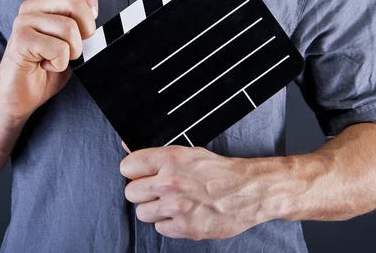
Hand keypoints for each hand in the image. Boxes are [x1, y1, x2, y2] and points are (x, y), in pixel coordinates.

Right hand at [0, 0, 97, 124]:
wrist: (20, 97)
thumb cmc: (46, 69)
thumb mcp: (71, 42)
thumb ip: (80, 24)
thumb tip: (95, 12)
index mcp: (45, 3)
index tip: (90, 20)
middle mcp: (32, 7)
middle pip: (75, 1)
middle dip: (86, 30)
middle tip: (74, 48)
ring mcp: (23, 22)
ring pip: (69, 27)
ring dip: (72, 52)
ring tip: (56, 59)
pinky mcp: (20, 40)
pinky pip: (58, 48)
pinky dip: (60, 63)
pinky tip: (46, 66)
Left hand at [120, 146, 290, 240]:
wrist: (248, 191)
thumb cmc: (219, 171)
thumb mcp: (188, 153)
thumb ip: (156, 155)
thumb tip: (126, 147)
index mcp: (170, 159)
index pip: (128, 167)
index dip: (133, 171)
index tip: (140, 174)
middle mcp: (171, 182)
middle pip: (131, 192)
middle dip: (143, 192)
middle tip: (158, 190)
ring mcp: (177, 207)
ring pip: (142, 213)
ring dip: (155, 209)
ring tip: (173, 202)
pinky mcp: (185, 228)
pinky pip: (160, 228)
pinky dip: (169, 223)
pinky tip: (183, 214)